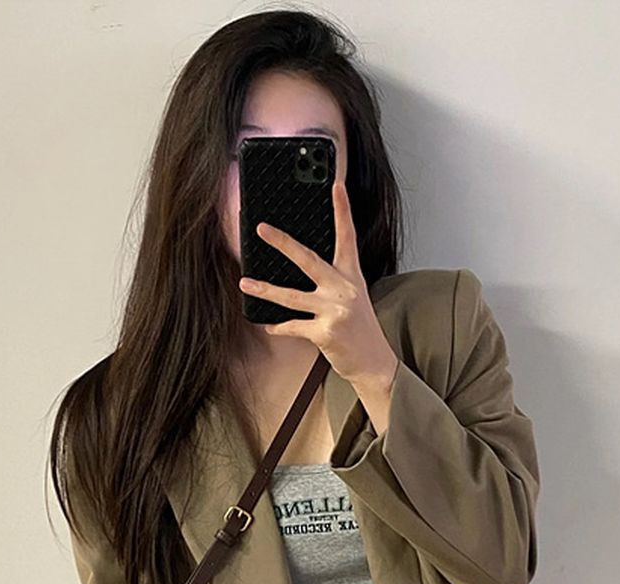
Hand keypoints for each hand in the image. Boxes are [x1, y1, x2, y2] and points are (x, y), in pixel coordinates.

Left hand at [238, 179, 397, 385]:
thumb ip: (332, 280)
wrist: (373, 362)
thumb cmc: (359, 328)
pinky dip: (278, 327)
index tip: (336, 185)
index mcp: (352, 276)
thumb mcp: (352, 297)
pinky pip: (293, 326)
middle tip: (262, 229)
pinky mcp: (325, 333)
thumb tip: (300, 265)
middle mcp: (344, 289)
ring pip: (291, 296)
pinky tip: (268, 325)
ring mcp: (334, 311)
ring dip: (265, 290)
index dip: (342, 209)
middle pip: (308, 259)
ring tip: (245, 282)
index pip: (347, 236)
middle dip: (282, 243)